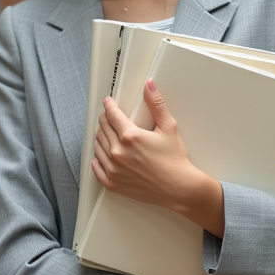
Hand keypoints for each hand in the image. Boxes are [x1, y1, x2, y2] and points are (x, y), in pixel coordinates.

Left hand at [93, 79, 202, 209]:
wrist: (178, 188)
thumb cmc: (175, 160)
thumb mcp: (168, 127)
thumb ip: (157, 104)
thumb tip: (150, 86)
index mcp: (130, 136)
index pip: (112, 115)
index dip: (109, 106)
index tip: (108, 103)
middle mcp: (118, 152)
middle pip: (103, 129)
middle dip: (105, 119)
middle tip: (109, 117)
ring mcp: (113, 168)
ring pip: (98, 146)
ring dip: (101, 137)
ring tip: (108, 134)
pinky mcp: (113, 183)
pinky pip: (96, 168)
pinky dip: (97, 159)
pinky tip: (101, 155)